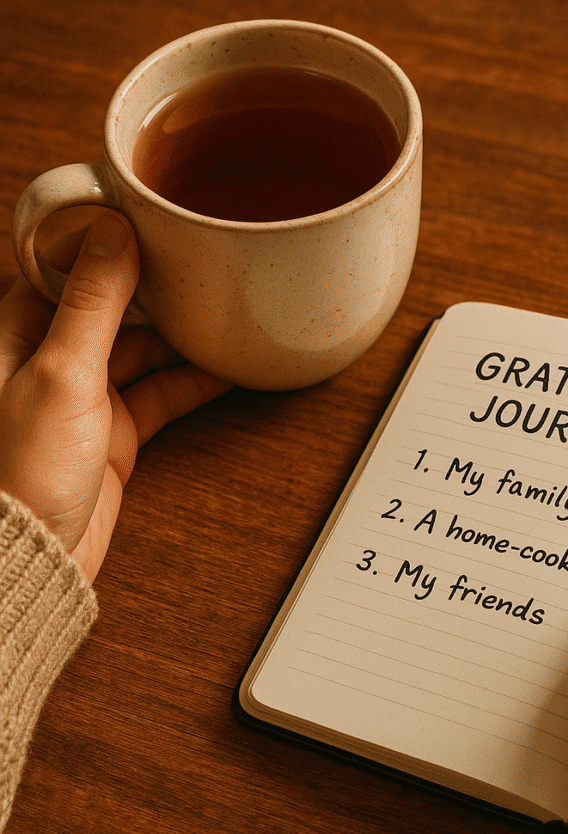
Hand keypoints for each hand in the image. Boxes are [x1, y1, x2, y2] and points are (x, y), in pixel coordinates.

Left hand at [0, 211, 231, 581]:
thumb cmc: (21, 471)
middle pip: (114, 307)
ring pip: (143, 351)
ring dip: (182, 337)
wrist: (35, 556)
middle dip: (157, 291)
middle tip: (205, 269)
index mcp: (20, 331)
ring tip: (226, 316)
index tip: (152, 221)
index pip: (66, 268)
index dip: (108, 244)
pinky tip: (226, 369)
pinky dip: (193, 383)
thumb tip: (114, 231)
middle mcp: (51, 359)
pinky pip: (162, 395)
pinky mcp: (114, 433)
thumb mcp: (62, 373)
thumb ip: (92, 303)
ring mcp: (86, 397)